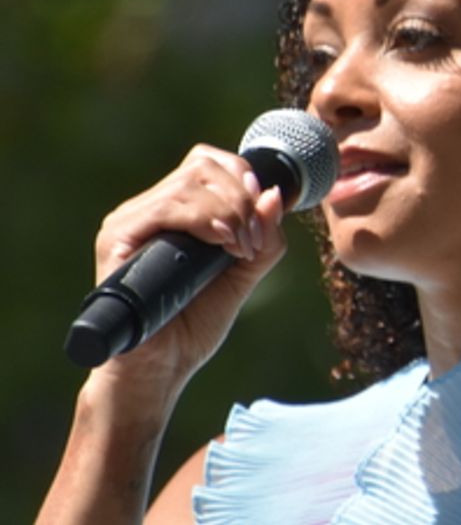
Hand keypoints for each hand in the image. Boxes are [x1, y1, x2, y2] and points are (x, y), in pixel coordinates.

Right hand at [88, 143, 287, 394]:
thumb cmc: (194, 323)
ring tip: (240, 249)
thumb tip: (274, 195)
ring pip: (189, 183)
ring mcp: (129, 221)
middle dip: (241, 197)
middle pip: (203, 165)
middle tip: (252, 241)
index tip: (264, 212)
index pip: (209, 161)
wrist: (160, 368)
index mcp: (175, 210)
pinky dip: (204, 219)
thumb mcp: (243, 274)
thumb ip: (263, 238)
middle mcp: (148, 208)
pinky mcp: (116, 239)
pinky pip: (167, 207)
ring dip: (230, 211)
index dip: (243, 175)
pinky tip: (222, 243)